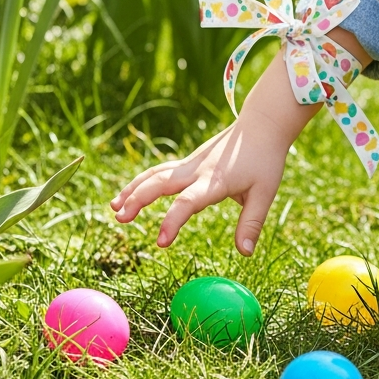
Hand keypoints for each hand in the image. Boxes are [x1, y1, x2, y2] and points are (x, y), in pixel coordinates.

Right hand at [110, 50, 314, 253]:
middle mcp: (197, 170)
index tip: (161, 242)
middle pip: (161, 182)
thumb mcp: (265, 192)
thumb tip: (244, 253)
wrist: (262, 125)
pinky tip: (128, 194)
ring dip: (133, 189)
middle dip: (138, 199)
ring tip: (114, 209)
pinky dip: (142, 182)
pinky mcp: (189, 162)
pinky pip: (160, 171)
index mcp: (215, 181)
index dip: (173, 222)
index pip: (188, 202)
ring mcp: (191, 164)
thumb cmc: (265, 159)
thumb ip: (252, 223)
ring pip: (155, 174)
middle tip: (120, 218)